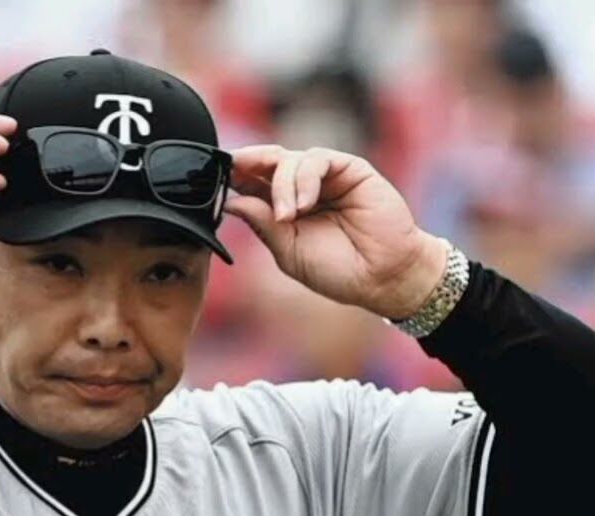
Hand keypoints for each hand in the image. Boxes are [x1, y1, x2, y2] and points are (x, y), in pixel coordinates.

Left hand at [224, 145, 447, 318]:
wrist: (383, 277)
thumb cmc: (338, 270)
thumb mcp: (288, 251)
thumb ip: (262, 223)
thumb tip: (229, 200)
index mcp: (282, 207)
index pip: (250, 182)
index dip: (232, 177)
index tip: (212, 178)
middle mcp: (301, 188)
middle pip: (265, 162)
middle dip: (246, 164)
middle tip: (231, 170)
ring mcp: (325, 177)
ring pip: (288, 160)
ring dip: (281, 185)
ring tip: (288, 217)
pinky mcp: (349, 169)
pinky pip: (317, 159)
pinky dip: (305, 179)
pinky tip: (304, 204)